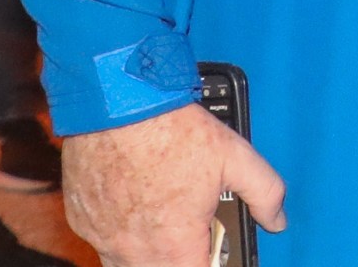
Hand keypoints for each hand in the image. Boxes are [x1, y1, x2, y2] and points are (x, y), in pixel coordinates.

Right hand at [64, 103, 285, 266]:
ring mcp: (101, 237)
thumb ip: (265, 193)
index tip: (212, 252)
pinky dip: (119, 235)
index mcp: (173, 244)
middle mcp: (132, 250)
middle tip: (192, 238)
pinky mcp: (81, 220)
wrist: (118, 105)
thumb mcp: (237, 157)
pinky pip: (101, 242)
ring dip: (147, 254)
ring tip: (165, 224)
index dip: (208, 264)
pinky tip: (135, 207)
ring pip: (123, 265)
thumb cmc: (173, 131)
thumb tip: (277, 219)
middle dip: (178, 260)